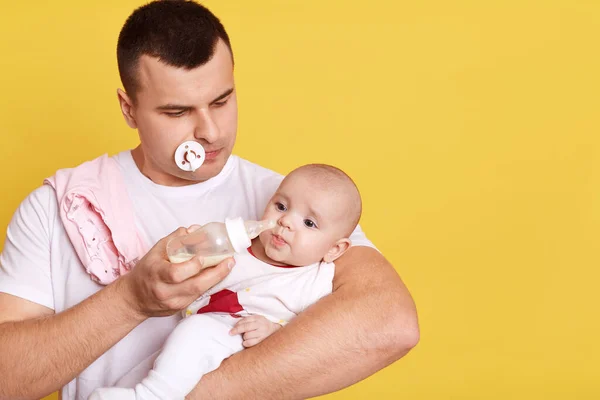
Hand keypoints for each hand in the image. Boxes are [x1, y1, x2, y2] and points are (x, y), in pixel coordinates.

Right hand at [117, 227, 234, 318]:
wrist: (134, 299)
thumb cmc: (146, 272)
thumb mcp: (155, 252)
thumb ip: (175, 239)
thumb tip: (194, 230)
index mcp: (156, 274)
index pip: (176, 273)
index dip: (192, 266)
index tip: (204, 256)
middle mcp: (165, 291)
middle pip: (195, 285)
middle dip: (216, 273)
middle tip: (229, 260)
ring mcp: (174, 302)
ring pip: (200, 292)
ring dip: (217, 278)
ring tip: (228, 265)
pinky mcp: (180, 308)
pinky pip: (199, 295)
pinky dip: (209, 284)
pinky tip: (217, 274)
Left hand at [229, 315, 281, 346]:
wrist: (275, 330)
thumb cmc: (263, 325)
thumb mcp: (257, 319)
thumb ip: (248, 321)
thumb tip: (236, 325)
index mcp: (258, 318)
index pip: (245, 320)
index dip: (237, 324)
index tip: (232, 328)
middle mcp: (260, 325)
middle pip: (245, 327)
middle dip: (236, 330)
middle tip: (231, 333)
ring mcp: (261, 333)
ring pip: (247, 335)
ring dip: (244, 337)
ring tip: (247, 336)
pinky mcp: (262, 340)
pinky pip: (250, 343)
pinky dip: (246, 343)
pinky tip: (246, 342)